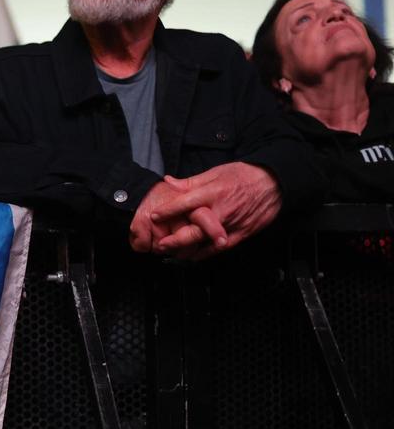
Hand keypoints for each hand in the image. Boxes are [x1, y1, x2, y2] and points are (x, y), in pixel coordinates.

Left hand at [150, 162, 281, 258]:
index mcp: (213, 192)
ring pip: (206, 243)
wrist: (274, 183)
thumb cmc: (243, 175)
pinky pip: (220, 248)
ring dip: (188, 250)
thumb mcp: (215, 173)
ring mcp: (232, 224)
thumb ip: (190, 182)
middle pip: (195, 230)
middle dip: (175, 240)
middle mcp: (221, 211)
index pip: (185, 203)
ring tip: (172, 253)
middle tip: (160, 244)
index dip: (168, 211)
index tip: (154, 216)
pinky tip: (193, 256)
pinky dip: (205, 254)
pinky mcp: (242, 234)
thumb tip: (167, 181)